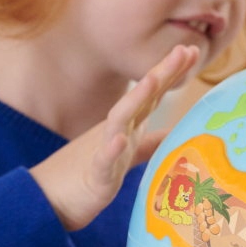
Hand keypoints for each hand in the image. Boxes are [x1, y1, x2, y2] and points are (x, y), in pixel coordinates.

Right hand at [30, 45, 199, 231]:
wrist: (51, 197)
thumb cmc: (91, 173)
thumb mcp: (129, 155)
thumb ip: (153, 143)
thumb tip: (181, 133)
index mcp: (128, 126)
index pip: (153, 94)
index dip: (172, 72)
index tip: (194, 50)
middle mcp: (117, 131)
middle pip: (142, 98)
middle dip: (162, 73)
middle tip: (184, 49)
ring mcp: (103, 150)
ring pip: (120, 120)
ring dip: (136, 99)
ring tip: (153, 79)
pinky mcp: (94, 175)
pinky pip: (102, 160)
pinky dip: (111, 149)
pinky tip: (120, 139)